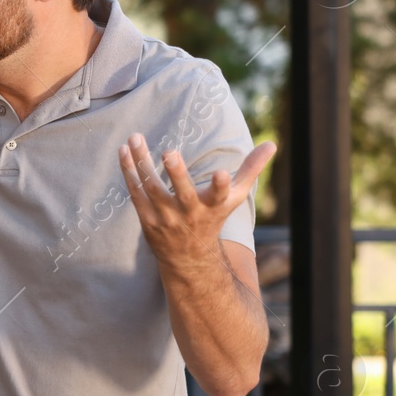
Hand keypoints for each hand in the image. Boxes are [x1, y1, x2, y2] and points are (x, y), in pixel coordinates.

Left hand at [119, 133, 276, 277]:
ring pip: (152, 188)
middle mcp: (190, 213)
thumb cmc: (214, 218)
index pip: (219, 196)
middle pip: (182, 193)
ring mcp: (167, 218)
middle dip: (176, 174)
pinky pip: (136, 193)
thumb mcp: (235, 197)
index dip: (220, 186)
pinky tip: (123, 151)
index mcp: (213, 206)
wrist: (188, 257)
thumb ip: (251, 169)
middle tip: (169, 153)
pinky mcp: (147, 219)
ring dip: (141, 163)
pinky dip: (129, 172)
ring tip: (135, 137)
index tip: (220, 173)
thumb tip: (272, 144)